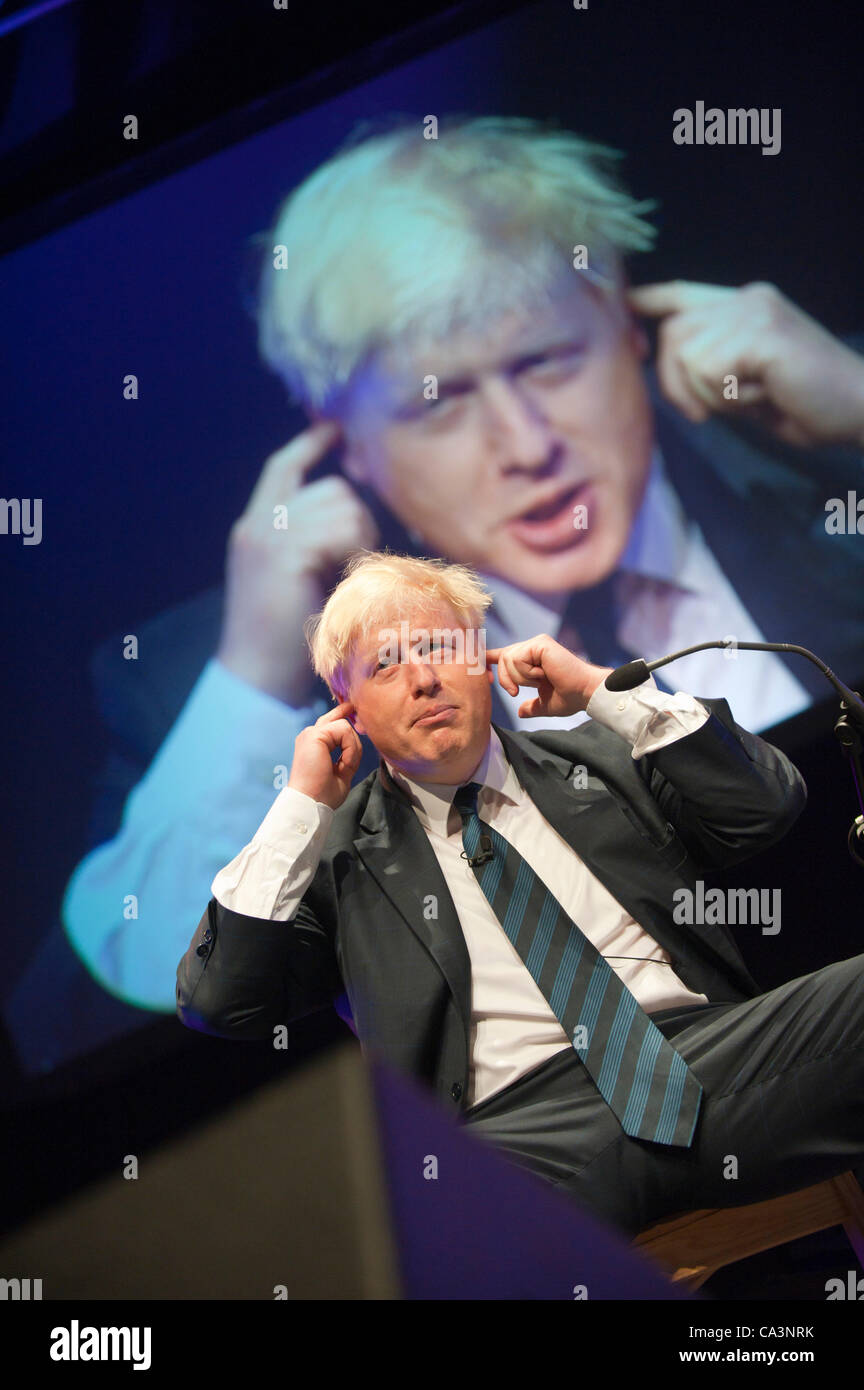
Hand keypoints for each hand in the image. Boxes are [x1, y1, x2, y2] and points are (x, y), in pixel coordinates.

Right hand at [217, 420, 379, 703]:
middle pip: (331, 488)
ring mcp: (268, 537)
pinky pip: (341, 531)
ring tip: (349, 577)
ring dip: (361, 539)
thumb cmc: (281, 643)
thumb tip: (352, 512)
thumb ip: (311, 544)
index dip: (310, 445)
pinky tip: (345, 582)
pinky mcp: (284, 553)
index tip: (334, 428)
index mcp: (255, 529)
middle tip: (357, 564)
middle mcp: (257, 526)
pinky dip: (354, 555)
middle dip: (358, 519)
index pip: (283, 467)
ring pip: (342, 506)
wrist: (255, 679)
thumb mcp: (293, 581)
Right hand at [288, 701, 363, 809]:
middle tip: (355, 751)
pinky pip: (344, 731)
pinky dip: (350, 749)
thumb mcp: (342, 771)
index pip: (331, 721)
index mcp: (314, 744)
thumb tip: (357, 740)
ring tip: (346, 767)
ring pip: (345, 726)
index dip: (343, 713)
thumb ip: (349, 754)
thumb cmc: (323, 794)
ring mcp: (311, 733)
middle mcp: (310, 735)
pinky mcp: (315, 734)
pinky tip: (344, 764)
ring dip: (352, 748)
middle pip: (338, 718)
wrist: (311, 803)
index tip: (354, 707)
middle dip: (353, 728)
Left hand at [486, 635, 611, 718]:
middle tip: (516, 692)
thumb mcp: (545, 704)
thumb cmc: (570, 698)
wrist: (585, 693)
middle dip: (504, 680)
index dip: (488, 660)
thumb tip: (521, 711)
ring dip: (520, 678)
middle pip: (501, 658)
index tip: (483, 674)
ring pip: (507, 659)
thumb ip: (531, 706)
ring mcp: (537, 643)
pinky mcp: (540, 643)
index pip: (504, 655)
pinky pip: (517, 659)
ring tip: (540, 680)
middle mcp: (533, 647)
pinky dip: (526, 673)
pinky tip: (543, 674)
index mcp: (532, 659)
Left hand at [628, 280, 863, 448]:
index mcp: (745, 305)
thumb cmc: (804, 403)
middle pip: (673, 335)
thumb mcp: (745, 380)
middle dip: (676, 385)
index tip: (625, 304)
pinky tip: (767, 395)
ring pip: (689, 358)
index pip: (685, 294)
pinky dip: (733, 398)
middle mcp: (748, 298)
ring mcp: (755, 311)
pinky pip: (712, 372)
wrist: (859, 407)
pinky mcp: (762, 332)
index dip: (651, 300)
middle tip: (706, 414)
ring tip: (755, 397)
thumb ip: (710, 365)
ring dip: (713, 396)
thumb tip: (664, 362)